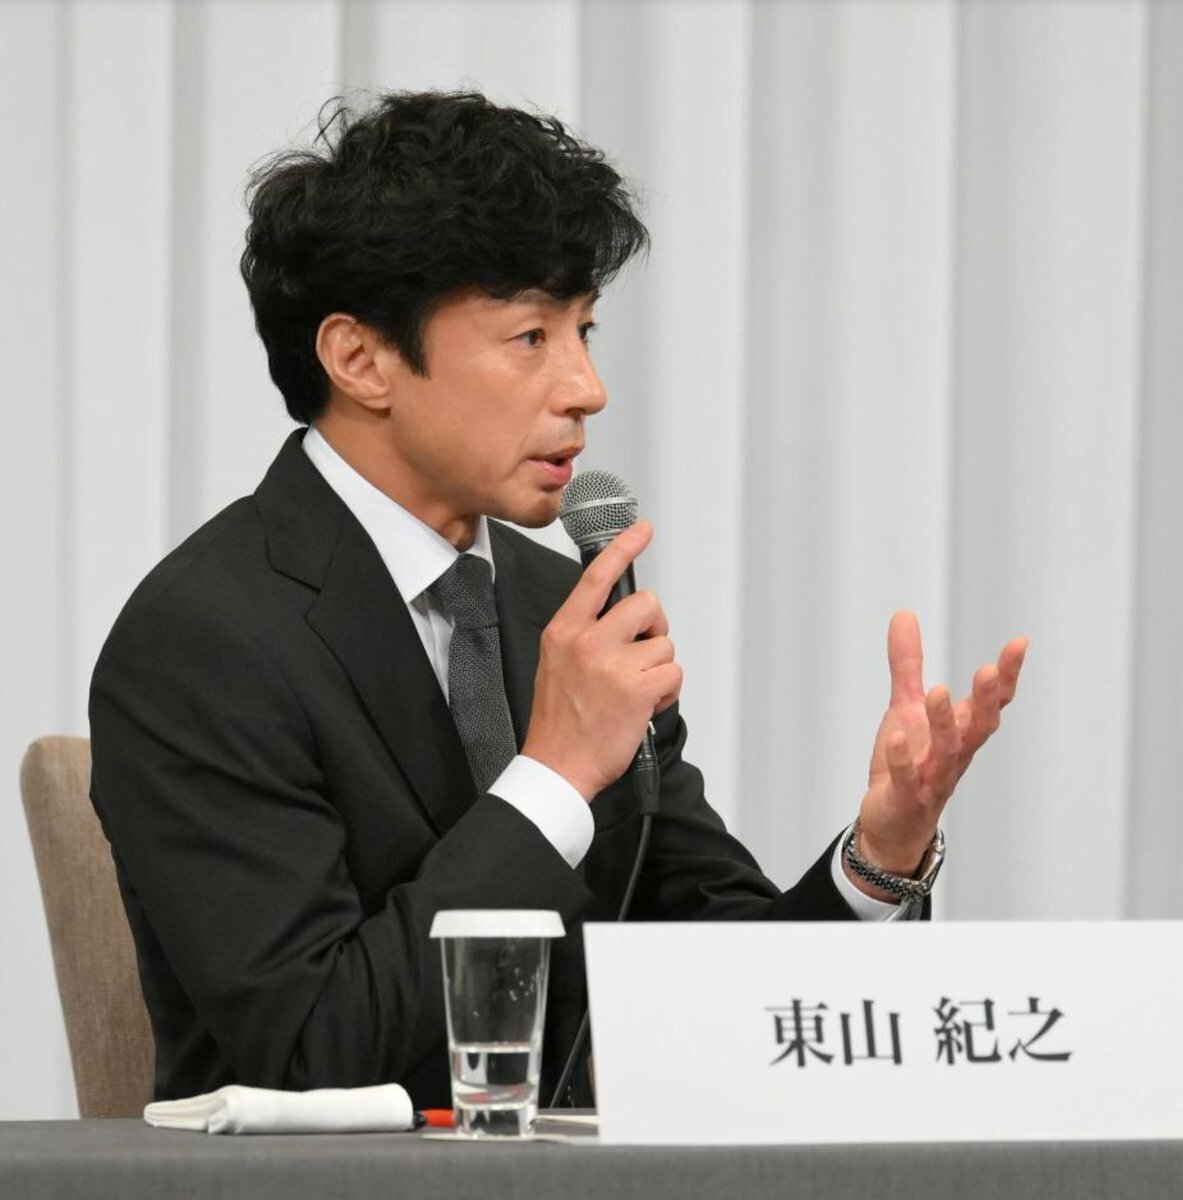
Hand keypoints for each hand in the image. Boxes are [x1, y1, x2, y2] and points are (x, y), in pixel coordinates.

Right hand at [523, 522, 681, 799]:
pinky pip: (673, 675)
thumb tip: (623, 618)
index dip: (623, 548)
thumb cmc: (559, 719)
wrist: (557, 765)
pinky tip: (642, 706)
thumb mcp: (555, 662)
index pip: (597, 577)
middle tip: (642, 652)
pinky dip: (666, 693)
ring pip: (664, 645)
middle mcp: (587, 641)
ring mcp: (612, 665)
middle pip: (647, 605)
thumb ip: (584, 633)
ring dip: (658, 669)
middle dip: (654, 628)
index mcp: (564, 630)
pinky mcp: (636, 690)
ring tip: (633, 691)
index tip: (642, 530)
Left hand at [853, 611, 1026, 885]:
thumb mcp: (905, 706)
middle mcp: (955, 753)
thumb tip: (904, 613)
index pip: (992, 702)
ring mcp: (932, 777)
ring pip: (947, 751)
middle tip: (990, 670)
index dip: (1007, 675)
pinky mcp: (905, 797)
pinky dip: (904, 759)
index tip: (1019, 643)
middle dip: (988, 699)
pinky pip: (908, 779)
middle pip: (980, 726)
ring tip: (940, 691)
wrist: (892, 825)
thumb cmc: (909, 762)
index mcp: (961, 731)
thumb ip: (908, 664)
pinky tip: (896, 736)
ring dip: (946, 722)